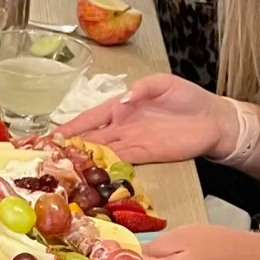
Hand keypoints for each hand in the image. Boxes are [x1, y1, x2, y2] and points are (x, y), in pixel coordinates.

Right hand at [58, 73, 237, 163]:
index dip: (71, 126)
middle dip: (69, 148)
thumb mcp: (164, 82)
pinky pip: (120, 164)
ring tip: (61, 171)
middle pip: (90, 138)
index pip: (90, 117)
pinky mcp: (145, 157)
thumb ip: (142, 88)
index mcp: (121, 106)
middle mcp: (122, 126)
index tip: (52, 135)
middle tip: (47, 158)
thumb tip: (121, 101)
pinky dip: (105, 170)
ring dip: (83, 162)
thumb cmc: (188, 97)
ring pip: (101, 154)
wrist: (213, 121)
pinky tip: (90, 177)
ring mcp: (132, 143)